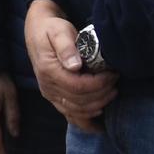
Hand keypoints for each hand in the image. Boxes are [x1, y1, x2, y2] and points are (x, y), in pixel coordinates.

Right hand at [24, 0, 119, 132]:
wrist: (38, 31)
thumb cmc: (51, 29)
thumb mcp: (58, 31)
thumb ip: (66, 47)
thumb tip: (75, 66)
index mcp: (48, 71)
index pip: (78, 87)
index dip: (99, 84)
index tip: (112, 74)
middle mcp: (47, 87)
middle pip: (79, 101)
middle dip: (102, 94)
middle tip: (116, 81)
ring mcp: (50, 94)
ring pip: (76, 111)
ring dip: (97, 106)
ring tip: (112, 93)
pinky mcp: (54, 97)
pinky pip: (69, 116)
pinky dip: (85, 123)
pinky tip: (99, 124)